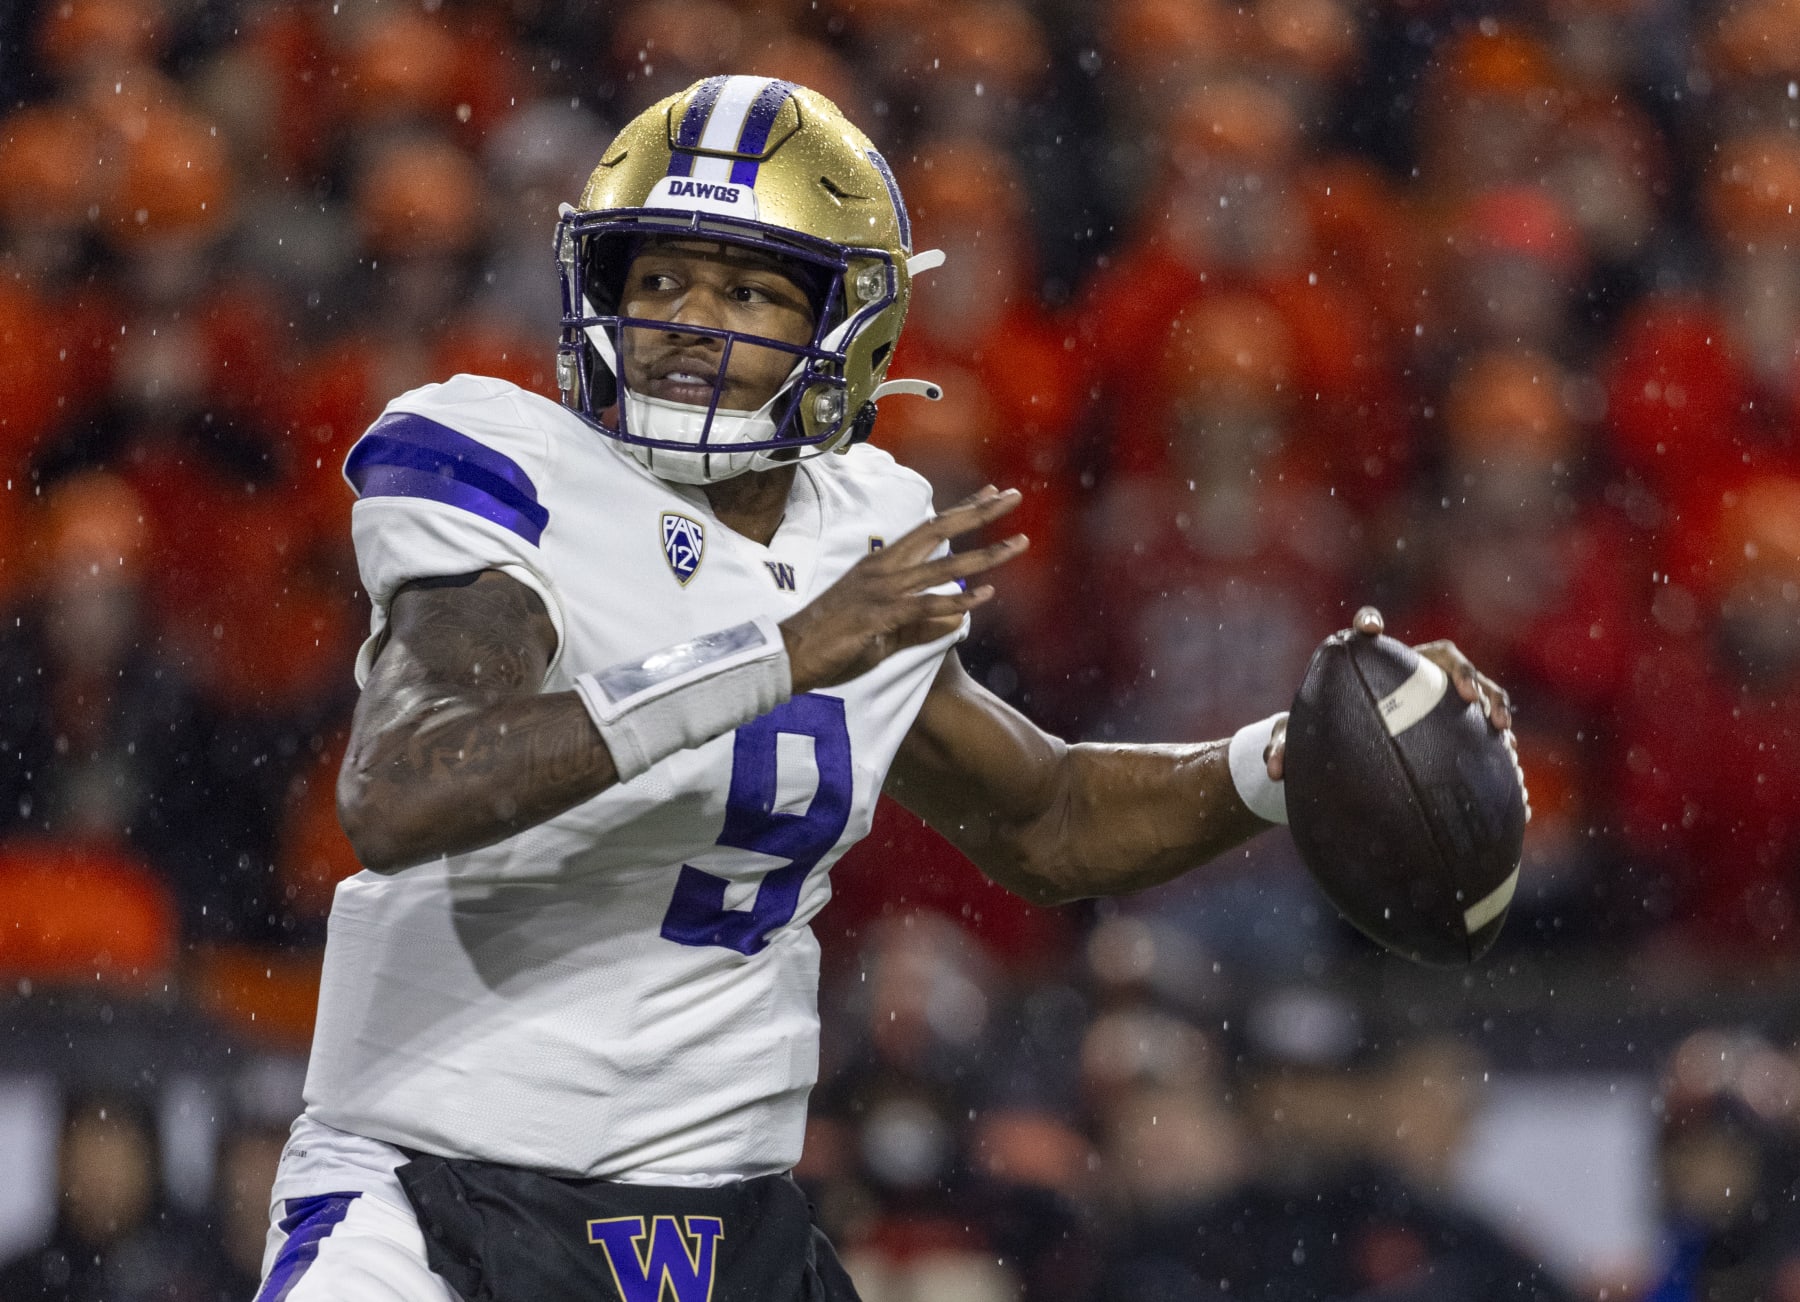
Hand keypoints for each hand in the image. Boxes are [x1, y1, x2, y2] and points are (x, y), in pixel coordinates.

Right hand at [781, 486, 1027, 691]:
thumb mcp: (882, 627)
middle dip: (980, 513)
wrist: (791, 654)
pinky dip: (958, 600)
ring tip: (1018, 544)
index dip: (961, 509)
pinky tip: (985, 595)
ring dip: (985, 556)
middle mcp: (884, 568)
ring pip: (944, 567)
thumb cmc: (830, 639)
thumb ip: (920, 621)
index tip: (990, 494)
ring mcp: (883, 590)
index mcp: (881, 563)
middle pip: (940, 530)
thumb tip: (957, 619)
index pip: (928, 527)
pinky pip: (927, 605)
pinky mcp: (881, 615)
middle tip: (1013, 496)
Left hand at [1262, 605, 1515, 782]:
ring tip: (1498, 727)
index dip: (1369, 623)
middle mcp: (1408, 669)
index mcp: (1369, 663)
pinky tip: (1507, 756)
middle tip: (1466, 695)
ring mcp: (1435, 691)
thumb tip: (1273, 769)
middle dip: (1459, 670)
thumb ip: (1283, 746)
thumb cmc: (1319, 734)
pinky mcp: (1453, 716)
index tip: (1369, 628)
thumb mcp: (1298, 740)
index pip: (1368, 633)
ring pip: (1471, 684)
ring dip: (1490, 698)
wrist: (1345, 749)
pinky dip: (1493, 731)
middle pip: (1442, 655)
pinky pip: (1480, 718)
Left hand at [1349, 604, 1513, 732]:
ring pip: (1491, 707)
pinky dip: (1498, 739)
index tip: (1468, 696)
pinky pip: (1486, 727)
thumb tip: (1372, 625)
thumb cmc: (1373, 662)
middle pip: (1484, 687)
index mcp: (1438, 658)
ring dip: (1501, 721)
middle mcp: (1456, 677)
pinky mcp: (1465, 717)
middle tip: (1499, 724)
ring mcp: (1463, 698)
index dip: (1466, 676)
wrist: (1376, 687)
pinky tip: (1506, 756)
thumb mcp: (1367, 640)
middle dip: (1494, 704)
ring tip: (1508, 745)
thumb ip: (1366, 624)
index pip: (1456, 663)